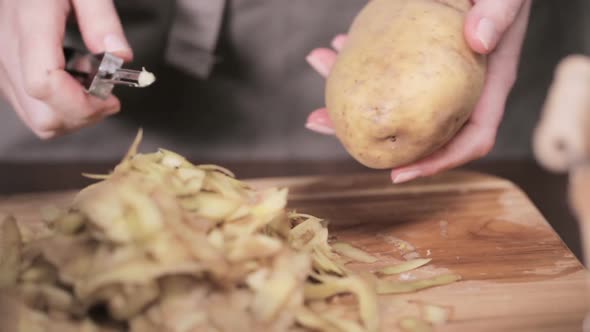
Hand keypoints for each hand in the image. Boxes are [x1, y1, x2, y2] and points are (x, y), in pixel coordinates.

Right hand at [0, 0, 131, 138]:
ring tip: (93, 91)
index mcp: (29, 24)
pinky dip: (61, 111)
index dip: (83, 102)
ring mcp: (3, 69)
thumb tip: (121, 56)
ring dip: (75, 117)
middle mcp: (8, 52)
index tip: (111, 97)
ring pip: (39, 121)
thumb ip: (102, 19)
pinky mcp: (5, 77)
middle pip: (43, 116)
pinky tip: (76, 88)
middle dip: (85, 115)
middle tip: (108, 97)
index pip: (44, 85)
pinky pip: (33, 112)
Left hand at [305, 0, 531, 182]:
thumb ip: (500, 13)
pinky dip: (359, 61)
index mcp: (488, 84)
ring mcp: (437, 73)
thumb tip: (479, 40)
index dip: (436, 162)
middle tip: (320, 122)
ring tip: (317, 69)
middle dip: (365, 131)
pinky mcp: (420, 54)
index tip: (397, 173)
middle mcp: (461, 87)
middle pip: (416, 128)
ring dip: (350, 91)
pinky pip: (388, 68)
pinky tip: (335, 46)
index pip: (469, 138)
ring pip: (393, 98)